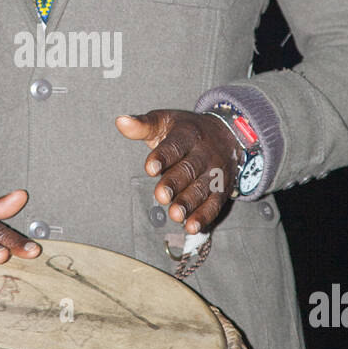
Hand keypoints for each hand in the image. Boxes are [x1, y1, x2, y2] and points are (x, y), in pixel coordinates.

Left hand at [116, 109, 240, 234]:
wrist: (227, 134)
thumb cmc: (186, 131)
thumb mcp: (165, 122)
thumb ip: (142, 125)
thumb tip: (120, 121)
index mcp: (187, 134)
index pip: (175, 146)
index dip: (162, 157)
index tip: (149, 168)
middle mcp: (203, 153)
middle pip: (189, 169)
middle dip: (175, 183)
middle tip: (161, 196)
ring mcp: (215, 172)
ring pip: (202, 188)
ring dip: (189, 202)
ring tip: (175, 214)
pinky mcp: (221, 189)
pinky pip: (214, 203)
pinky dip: (204, 216)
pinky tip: (191, 227)